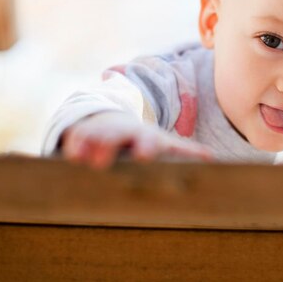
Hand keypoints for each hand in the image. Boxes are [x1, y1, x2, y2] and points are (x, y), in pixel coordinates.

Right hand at [61, 111, 212, 169]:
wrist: (112, 119)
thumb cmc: (143, 142)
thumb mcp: (163, 145)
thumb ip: (185, 153)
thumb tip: (212, 159)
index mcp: (145, 138)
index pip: (147, 141)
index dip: (146, 148)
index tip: (144, 156)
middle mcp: (122, 133)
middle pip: (116, 137)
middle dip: (110, 146)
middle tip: (103, 161)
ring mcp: (101, 133)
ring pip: (94, 138)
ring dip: (90, 146)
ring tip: (84, 159)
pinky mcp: (82, 135)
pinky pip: (76, 138)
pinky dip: (74, 146)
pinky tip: (70, 155)